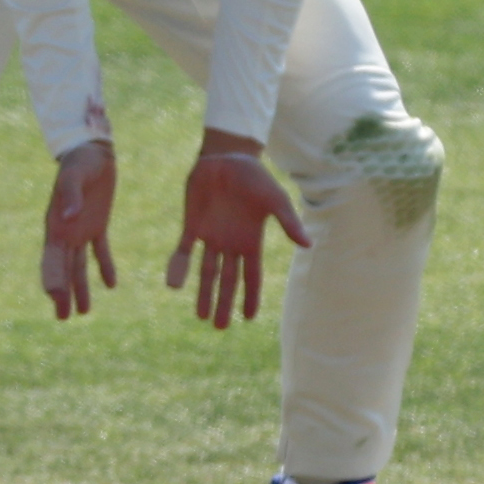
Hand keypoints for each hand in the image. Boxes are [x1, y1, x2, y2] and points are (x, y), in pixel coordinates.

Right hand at [41, 141, 117, 317]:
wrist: (93, 150)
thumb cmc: (80, 161)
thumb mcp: (76, 175)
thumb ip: (71, 194)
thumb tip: (68, 217)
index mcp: (56, 224)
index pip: (51, 258)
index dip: (52, 278)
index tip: (55, 297)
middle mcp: (65, 232)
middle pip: (62, 269)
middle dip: (62, 294)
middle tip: (63, 318)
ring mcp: (80, 230)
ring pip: (79, 266)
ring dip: (80, 288)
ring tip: (83, 312)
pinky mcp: (97, 225)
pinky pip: (100, 251)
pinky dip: (104, 267)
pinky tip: (110, 285)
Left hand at [167, 134, 308, 327]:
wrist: (227, 156)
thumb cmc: (255, 177)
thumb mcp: (275, 199)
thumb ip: (288, 223)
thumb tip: (308, 244)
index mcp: (251, 242)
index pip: (252, 276)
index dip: (250, 297)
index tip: (248, 319)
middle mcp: (230, 244)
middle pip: (227, 280)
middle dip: (224, 304)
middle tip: (220, 328)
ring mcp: (210, 236)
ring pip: (206, 272)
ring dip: (204, 293)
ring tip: (201, 316)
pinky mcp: (192, 225)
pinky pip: (184, 250)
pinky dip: (179, 267)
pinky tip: (175, 285)